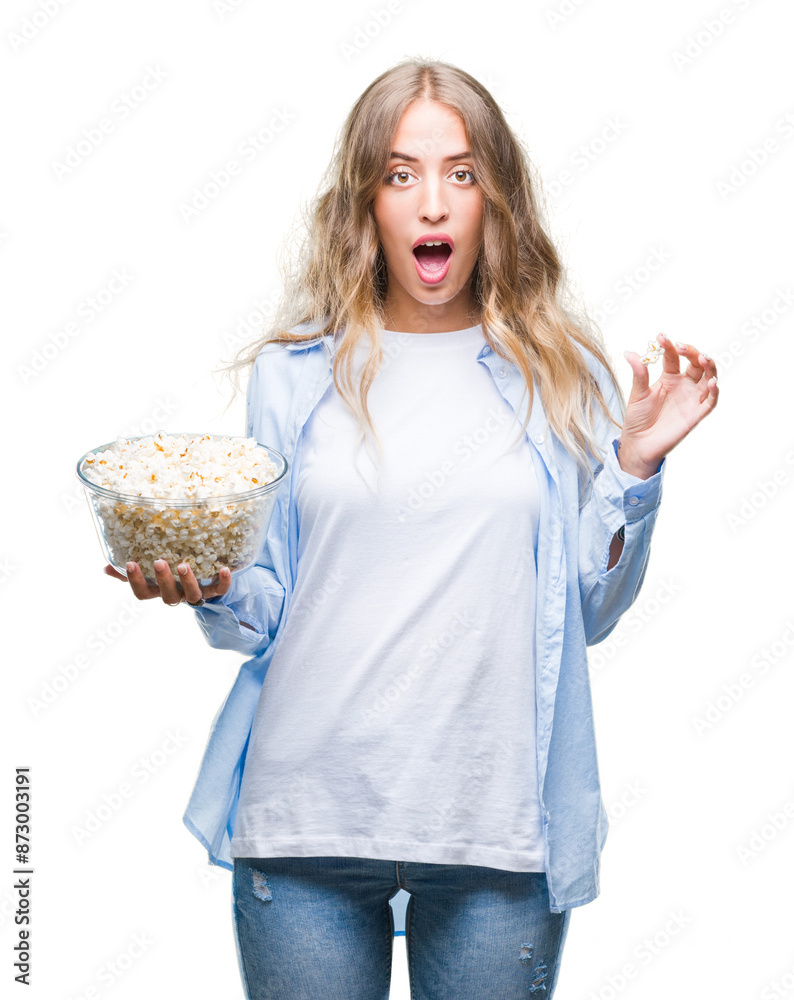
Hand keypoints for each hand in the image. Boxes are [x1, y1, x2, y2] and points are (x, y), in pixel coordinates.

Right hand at [104, 559, 231, 605]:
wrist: (203, 586)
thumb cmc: (170, 577)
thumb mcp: (149, 575)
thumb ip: (128, 572)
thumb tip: (106, 565)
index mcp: (158, 592)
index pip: (142, 593)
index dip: (135, 581)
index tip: (129, 563)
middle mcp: (176, 596)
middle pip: (167, 596)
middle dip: (163, 579)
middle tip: (159, 561)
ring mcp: (195, 595)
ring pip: (192, 596)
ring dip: (188, 581)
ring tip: (184, 565)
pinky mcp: (214, 591)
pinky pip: (220, 590)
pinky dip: (223, 581)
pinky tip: (224, 568)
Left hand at [619, 332, 718, 477]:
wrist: (638, 443)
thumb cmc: (638, 418)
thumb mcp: (638, 394)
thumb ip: (639, 374)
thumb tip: (630, 353)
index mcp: (669, 378)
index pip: (674, 358)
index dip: (670, 347)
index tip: (661, 337)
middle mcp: (684, 386)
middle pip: (696, 364)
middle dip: (692, 353)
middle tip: (681, 346)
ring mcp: (691, 399)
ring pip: (708, 379)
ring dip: (709, 368)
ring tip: (703, 357)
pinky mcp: (696, 415)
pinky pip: (710, 402)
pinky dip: (713, 392)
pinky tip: (712, 382)